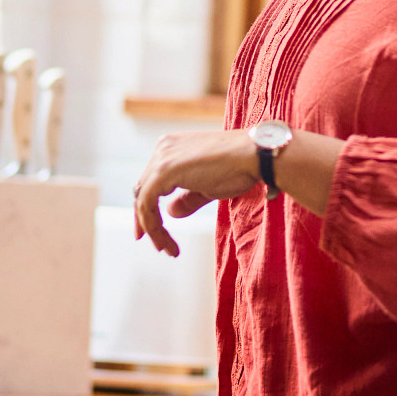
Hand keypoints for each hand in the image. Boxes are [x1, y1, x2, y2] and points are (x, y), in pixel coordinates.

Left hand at [132, 128, 261, 255]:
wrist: (254, 156)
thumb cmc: (238, 168)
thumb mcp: (207, 186)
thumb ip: (187, 198)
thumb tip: (170, 212)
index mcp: (172, 146)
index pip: (152, 181)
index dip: (150, 208)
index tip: (154, 231)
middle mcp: (163, 148)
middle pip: (142, 190)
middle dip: (146, 220)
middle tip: (155, 244)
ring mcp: (161, 158)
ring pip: (143, 200)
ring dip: (152, 229)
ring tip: (166, 249)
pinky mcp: (163, 172)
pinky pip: (146, 205)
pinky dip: (153, 227)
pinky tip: (166, 243)